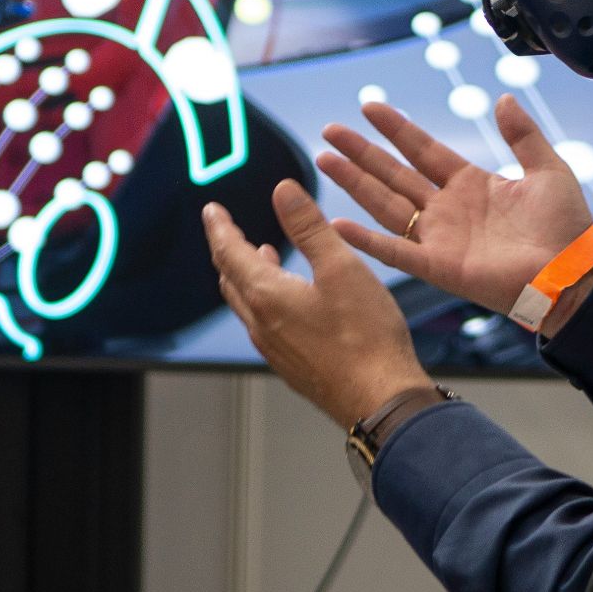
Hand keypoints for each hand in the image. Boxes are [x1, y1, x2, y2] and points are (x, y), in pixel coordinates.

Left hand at [203, 181, 430, 425]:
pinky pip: (263, 325)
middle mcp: (261, 325)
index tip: (211, 211)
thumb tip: (283, 191)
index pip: (229, 252)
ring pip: (246, 304)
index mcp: (267, 295)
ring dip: (246, 275)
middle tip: (228, 230)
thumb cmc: (366, 337)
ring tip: (260, 254)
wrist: (381, 400)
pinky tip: (288, 298)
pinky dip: (263, 300)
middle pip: (231, 279)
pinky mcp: (291, 365)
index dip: (219, 227)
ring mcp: (274, 349)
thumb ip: (309, 227)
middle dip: (228, 250)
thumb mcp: (341, 267)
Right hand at [316, 95, 592, 316]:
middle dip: (361, 152)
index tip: (369, 107)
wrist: (572, 273)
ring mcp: (438, 237)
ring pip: (385, 204)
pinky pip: (394, 251)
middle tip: (330, 131)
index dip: (396, 128)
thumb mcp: (548, 169)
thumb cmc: (565, 226)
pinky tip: (337, 225)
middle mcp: (447, 209)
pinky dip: (365, 240)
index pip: (423, 149)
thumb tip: (503, 98)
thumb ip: (522, 135)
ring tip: (324, 161)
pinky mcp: (437, 266)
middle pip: (393, 173)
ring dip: (354, 183)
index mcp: (470, 184)